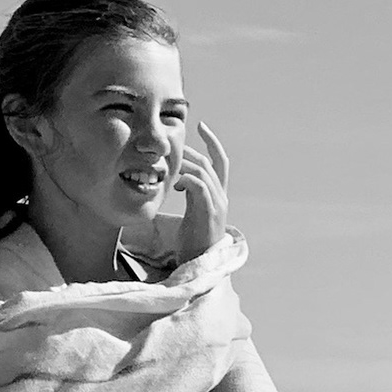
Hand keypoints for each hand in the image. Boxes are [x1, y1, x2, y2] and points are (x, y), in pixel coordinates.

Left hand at [173, 121, 229, 264]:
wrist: (198, 265)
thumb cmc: (192, 242)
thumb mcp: (192, 212)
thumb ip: (190, 194)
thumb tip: (176, 179)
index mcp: (219, 196)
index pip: (220, 162)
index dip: (212, 142)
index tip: (201, 125)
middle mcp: (221, 198)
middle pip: (208, 163)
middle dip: (190, 151)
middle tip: (172, 148)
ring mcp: (217, 205)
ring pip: (203, 172)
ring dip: (185, 165)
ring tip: (170, 168)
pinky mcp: (209, 213)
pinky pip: (199, 186)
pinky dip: (186, 180)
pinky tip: (177, 185)